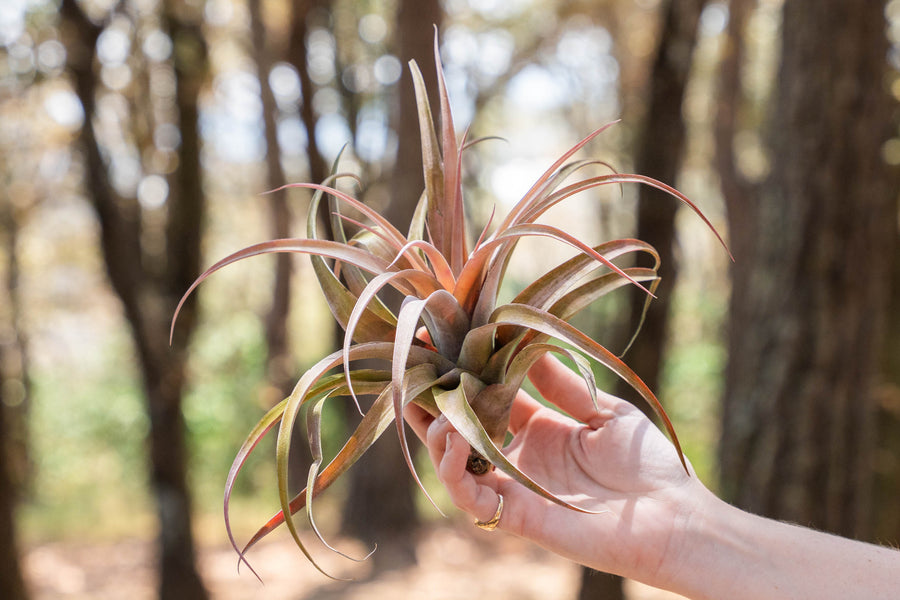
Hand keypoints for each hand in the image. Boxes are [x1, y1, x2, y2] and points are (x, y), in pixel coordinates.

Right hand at [405, 353, 710, 584]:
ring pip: (453, 462)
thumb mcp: (605, 411)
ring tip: (429, 401)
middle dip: (432, 400)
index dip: (464, 371)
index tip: (442, 339)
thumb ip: (562, 385)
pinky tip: (453, 436)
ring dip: (434, 432)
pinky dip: (454, 468)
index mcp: (539, 429)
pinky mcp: (516, 516)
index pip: (487, 397)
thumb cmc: (648, 464)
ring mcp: (514, 488)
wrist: (675, 517)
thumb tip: (524, 343)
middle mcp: (519, 457)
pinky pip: (470, 495)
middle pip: (459, 427)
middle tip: (411, 366)